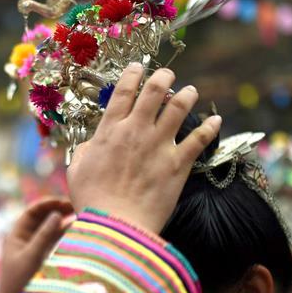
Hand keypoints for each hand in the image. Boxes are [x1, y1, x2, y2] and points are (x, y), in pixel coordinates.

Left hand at [0, 197, 75, 292]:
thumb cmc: (18, 281)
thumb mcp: (32, 257)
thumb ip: (45, 236)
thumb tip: (57, 214)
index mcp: (17, 235)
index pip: (32, 212)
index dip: (47, 204)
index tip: (62, 201)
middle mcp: (26, 238)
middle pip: (43, 218)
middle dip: (58, 210)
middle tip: (75, 204)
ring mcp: (35, 248)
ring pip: (50, 229)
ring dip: (63, 221)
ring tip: (79, 214)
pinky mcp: (44, 258)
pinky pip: (55, 241)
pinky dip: (65, 234)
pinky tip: (77, 230)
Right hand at [66, 64, 221, 233]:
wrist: (116, 225)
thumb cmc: (92, 201)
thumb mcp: (76, 171)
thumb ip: (85, 151)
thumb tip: (91, 145)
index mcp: (110, 131)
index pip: (123, 92)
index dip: (132, 74)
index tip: (138, 67)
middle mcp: (136, 131)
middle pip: (154, 91)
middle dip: (163, 77)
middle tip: (168, 75)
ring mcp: (159, 145)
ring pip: (179, 108)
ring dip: (187, 95)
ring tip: (191, 92)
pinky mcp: (178, 164)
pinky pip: (199, 139)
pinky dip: (209, 127)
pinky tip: (215, 121)